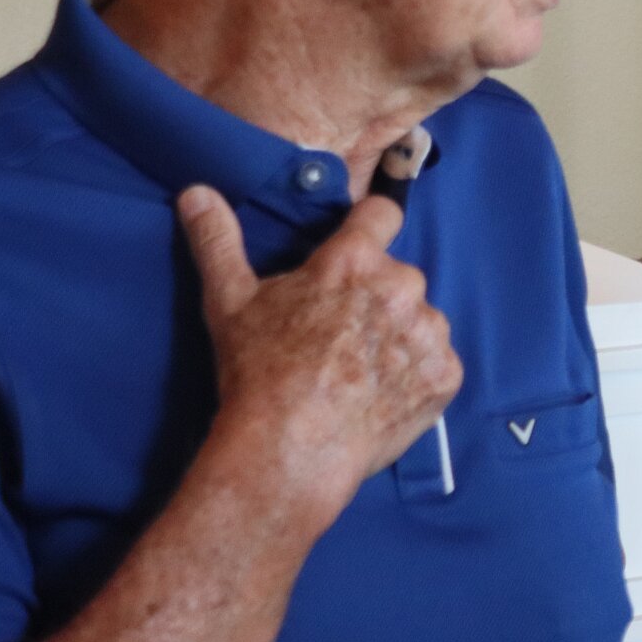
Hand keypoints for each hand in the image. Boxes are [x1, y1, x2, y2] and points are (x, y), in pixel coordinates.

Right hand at [176, 185, 461, 525]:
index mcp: (356, 260)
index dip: (368, 227)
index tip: (355, 250)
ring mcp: (430, 333)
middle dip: (375, 297)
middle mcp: (403, 286)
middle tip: (339, 336)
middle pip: (397, 277)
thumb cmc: (258, 372)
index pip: (381, 214)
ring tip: (359, 371)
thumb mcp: (229, 301)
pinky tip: (380, 395)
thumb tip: (196, 192)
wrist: (289, 449)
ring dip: (400, 336)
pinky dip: (416, 376)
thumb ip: (217, 240)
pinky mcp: (445, 375)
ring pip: (421, 320)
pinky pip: (437, 363)